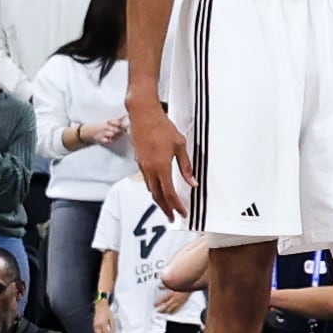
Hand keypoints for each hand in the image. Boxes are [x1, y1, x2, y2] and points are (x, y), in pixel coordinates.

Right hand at [130, 96, 192, 219]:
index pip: (169, 193)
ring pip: (151, 189)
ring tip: (166, 207)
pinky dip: (153, 189)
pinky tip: (158, 190)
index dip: (176, 206)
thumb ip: (186, 166)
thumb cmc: (162, 127)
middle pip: (157, 196)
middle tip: (172, 218)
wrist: (143, 115)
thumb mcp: (180, 145)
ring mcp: (142, 166)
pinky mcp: (139, 161)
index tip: (182, 213)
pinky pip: (146, 181)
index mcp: (161, 167)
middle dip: (166, 209)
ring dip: (159, 200)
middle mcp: (150, 169)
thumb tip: (193, 183)